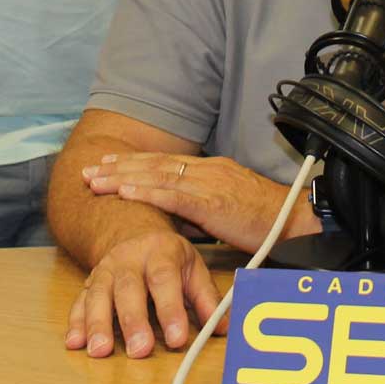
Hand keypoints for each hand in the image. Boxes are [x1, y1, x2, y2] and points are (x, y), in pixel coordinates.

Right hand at [65, 230, 221, 358]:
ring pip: (99, 294)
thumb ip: (206, 298)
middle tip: (139, 350)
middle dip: (133, 321)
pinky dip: (76, 323)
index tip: (177, 339)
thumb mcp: (193, 268)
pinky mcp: (89, 282)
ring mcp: (105, 269)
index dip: (171, 309)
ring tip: (100, 351)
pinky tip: (75, 343)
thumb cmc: (168, 258)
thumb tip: (222, 327)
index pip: (165, 279)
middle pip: (129, 288)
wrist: (132, 230)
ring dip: (98, 324)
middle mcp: (129, 258)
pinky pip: (79, 301)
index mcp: (160, 252)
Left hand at [84, 152, 311, 251]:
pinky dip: (146, 191)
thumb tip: (174, 218)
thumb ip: (200, 210)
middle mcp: (207, 170)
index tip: (107, 164)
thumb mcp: (228, 211)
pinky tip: (124, 192)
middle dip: (118, 166)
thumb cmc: (266, 221)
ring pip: (157, 176)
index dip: (133, 162)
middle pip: (154, 164)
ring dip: (122, 177)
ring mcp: (209, 184)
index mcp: (211, 170)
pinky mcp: (213, 203)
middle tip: (88, 170)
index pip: (165, 162)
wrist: (297, 221)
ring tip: (95, 180)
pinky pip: (173, 195)